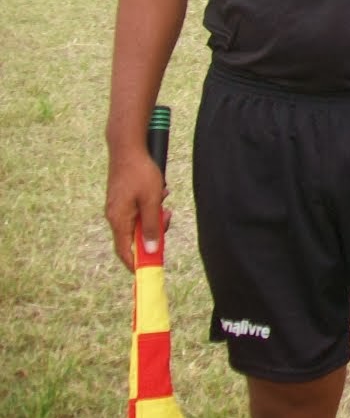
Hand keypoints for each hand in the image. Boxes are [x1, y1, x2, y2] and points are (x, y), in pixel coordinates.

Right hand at [105, 147, 167, 271]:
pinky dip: (150, 204)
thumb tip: (149, 250)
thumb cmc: (140, 173)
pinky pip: (138, 208)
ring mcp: (117, 206)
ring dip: (154, 213)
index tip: (148, 270)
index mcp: (118, 220)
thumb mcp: (151, 201)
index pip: (124, 251)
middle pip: (134, 235)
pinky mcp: (122, 198)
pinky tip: (159, 190)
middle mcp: (114, 216)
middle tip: (166, 215)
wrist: (127, 147)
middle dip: (153, 229)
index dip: (135, 263)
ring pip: (139, 220)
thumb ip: (151, 226)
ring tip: (162, 196)